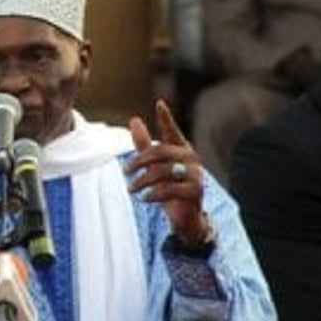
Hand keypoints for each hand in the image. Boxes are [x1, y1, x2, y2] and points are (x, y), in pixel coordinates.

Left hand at [125, 99, 209, 245]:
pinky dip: (153, 194)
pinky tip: (144, 198)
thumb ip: (144, 145)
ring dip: (142, 181)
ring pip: (163, 172)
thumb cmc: (170, 187)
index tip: (159, 104)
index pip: (172, 131)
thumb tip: (134, 120)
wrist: (186, 217)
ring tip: (131, 189)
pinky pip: (170, 189)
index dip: (166, 118)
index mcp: (181, 149)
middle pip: (160, 152)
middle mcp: (191, 158)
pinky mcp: (195, 191)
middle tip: (125, 172)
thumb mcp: (154, 166)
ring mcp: (196, 174)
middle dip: (138, 162)